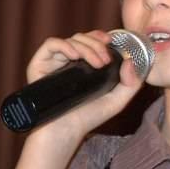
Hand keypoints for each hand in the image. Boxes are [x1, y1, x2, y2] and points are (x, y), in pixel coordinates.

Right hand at [25, 30, 143, 137]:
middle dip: (96, 45)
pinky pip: (50, 44)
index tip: (110, 41)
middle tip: (105, 60)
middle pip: (82, 38)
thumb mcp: (116, 101)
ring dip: (86, 47)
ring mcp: (53, 62)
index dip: (99, 36)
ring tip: (96, 63)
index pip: (90, 40)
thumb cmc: (87, 117)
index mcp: (83, 64)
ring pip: (70, 40)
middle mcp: (67, 60)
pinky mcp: (39, 64)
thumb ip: (131, 84)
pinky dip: (64, 45)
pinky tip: (74, 56)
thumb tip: (129, 61)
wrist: (65, 132)